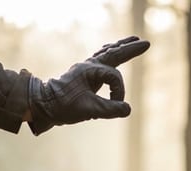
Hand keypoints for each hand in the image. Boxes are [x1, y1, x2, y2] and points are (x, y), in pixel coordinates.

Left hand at [27, 36, 150, 134]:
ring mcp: (87, 69)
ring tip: (132, 40)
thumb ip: (110, 109)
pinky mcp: (85, 75)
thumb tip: (128, 109)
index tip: (116, 105)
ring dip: (120, 48)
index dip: (119, 92)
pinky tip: (111, 50)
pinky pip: (101, 59)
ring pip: (107, 53)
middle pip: (114, 53)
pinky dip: (109, 53)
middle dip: (130, 49)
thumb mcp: (89, 110)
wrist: (43, 105)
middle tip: (146, 43)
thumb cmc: (63, 106)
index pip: (115, 77)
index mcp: (90, 70)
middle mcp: (89, 66)